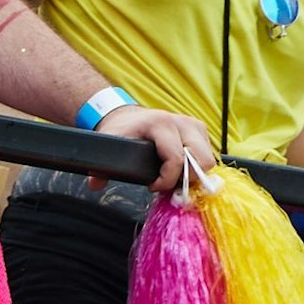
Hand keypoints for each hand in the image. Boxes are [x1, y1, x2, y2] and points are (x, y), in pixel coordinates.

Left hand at [91, 105, 215, 191]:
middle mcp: (181, 122)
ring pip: (208, 159)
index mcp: (161, 124)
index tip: (153, 187)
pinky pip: (208, 154)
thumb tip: (95, 183)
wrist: (128, 115)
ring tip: (175, 181)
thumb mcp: (110, 144)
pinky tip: (182, 173)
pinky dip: (198, 167)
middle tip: (169, 187)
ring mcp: (193, 125)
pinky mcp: (199, 130)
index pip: (177, 159)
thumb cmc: (122, 130)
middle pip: (201, 160)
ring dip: (195, 175)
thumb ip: (102, 166)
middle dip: (187, 179)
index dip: (167, 180)